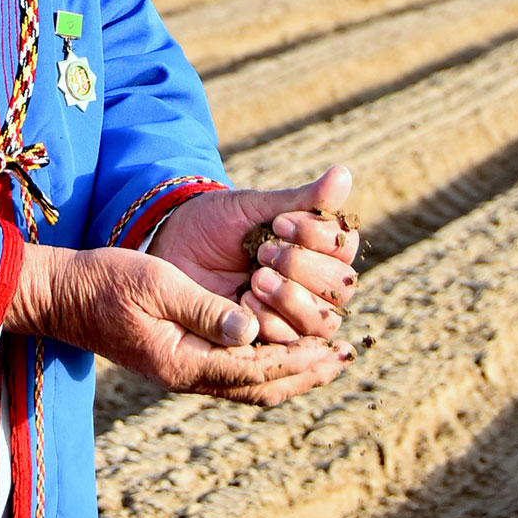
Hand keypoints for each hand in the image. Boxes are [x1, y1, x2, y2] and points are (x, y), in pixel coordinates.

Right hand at [4, 241, 353, 405]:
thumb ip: (205, 308)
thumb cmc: (105, 281)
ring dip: (289, 371)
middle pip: (259, 387)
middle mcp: (186, 375)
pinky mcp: (175, 358)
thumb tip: (252, 330)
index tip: (335, 345)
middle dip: (305, 372)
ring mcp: (180, 370)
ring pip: (248, 385)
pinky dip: (263, 365)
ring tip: (323, 357)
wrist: (63, 294)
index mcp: (184, 361)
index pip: (256, 369)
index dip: (298, 358)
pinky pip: (230, 373)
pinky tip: (274, 348)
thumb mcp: (156, 283)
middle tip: (345, 357)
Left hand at [148, 164, 359, 343]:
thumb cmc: (216, 222)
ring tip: (256, 279)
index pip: (343, 247)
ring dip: (290, 298)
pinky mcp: (271, 340)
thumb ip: (301, 199)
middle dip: (303, 268)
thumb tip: (345, 173)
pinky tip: (245, 303)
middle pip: (339, 288)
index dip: (316, 236)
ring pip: (322, 322)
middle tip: (263, 253)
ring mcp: (295, 316)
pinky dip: (271, 323)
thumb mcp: (254, 207)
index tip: (279, 223)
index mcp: (316, 249)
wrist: (172, 248)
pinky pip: (291, 344)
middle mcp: (314, 286)